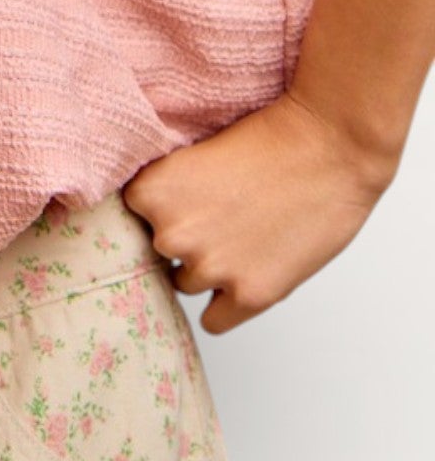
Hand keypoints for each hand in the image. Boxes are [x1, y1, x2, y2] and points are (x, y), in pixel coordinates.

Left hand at [119, 86, 394, 333]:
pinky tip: (245, 277)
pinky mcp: (250, 295)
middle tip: (222, 217)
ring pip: (187, 284)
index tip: (186, 201)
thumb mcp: (194, 152)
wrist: (327, 148)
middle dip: (186, 237)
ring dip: (209, 269)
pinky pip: (213, 321)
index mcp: (150, 192)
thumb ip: (167, 190)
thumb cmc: (267, 139)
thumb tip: (148, 220)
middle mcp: (171, 234)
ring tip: (242, 237)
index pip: (133, 217)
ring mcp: (210, 268)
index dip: (163, 208)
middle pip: (161, 250)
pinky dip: (226, 305)